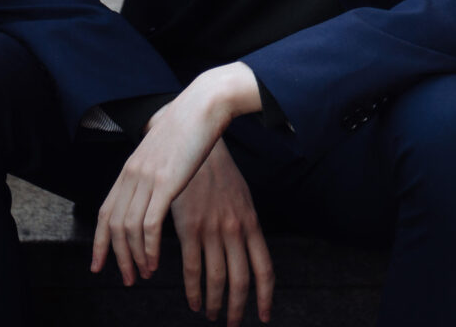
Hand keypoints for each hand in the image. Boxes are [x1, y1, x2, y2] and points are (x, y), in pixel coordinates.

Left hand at [90, 64, 262, 288]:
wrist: (202, 107)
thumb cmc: (189, 128)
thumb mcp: (162, 152)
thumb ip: (153, 172)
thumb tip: (153, 190)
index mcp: (130, 169)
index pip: (104, 212)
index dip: (99, 242)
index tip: (99, 265)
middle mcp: (132, 175)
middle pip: (113, 225)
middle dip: (117, 257)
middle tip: (127, 279)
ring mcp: (146, 179)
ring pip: (128, 229)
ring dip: (134, 257)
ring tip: (144, 274)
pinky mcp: (165, 184)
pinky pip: (148, 225)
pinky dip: (149, 248)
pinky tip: (155, 261)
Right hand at [171, 139, 274, 323]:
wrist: (198, 146)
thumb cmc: (219, 174)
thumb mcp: (242, 198)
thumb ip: (246, 226)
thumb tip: (250, 251)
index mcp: (251, 224)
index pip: (264, 269)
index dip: (266, 296)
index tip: (264, 315)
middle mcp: (235, 230)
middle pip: (241, 280)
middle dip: (238, 307)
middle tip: (233, 324)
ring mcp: (212, 230)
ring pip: (217, 278)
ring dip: (215, 302)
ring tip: (212, 315)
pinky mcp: (189, 228)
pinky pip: (191, 268)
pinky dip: (193, 290)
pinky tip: (193, 301)